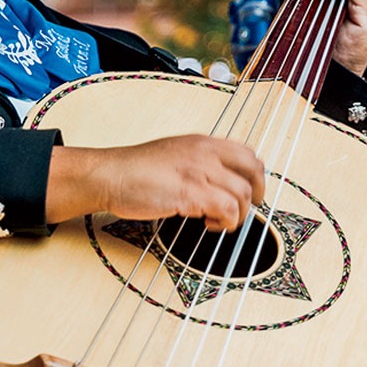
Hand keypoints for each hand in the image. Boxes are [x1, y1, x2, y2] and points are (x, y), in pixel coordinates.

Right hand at [46, 136, 264, 231]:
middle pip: (253, 170)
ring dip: (237, 213)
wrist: (109, 174)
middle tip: (249, 208)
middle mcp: (205, 153)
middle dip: (257, 193)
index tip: (253, 190)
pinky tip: (209, 224)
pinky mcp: (191, 192)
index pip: (247, 153)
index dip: (256, 175)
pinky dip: (225, 222)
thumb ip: (198, 162)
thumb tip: (217, 180)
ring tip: (217, 220)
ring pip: (242, 194)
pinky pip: (227, 209)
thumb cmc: (133, 169)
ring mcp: (199, 172)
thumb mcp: (174, 154)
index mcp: (202, 142)